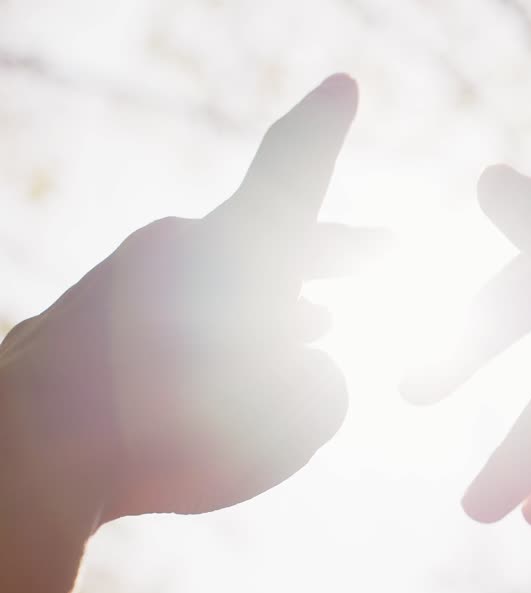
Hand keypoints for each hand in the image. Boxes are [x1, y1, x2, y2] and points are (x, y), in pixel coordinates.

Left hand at [0, 74, 379, 521]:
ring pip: (228, 277)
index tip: (342, 83)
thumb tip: (303, 364)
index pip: (294, 166)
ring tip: (319, 322)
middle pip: (275, 235)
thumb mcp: (295, 425)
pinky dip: (217, 331)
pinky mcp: (91, 311)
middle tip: (381, 249)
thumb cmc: (182, 439)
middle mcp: (181, 246)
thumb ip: (323, 389)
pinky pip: (177, 308)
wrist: (31, 456)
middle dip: (335, 251)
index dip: (325, 125)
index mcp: (239, 250)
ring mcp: (129, 275)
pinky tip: (233, 369)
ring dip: (278, 300)